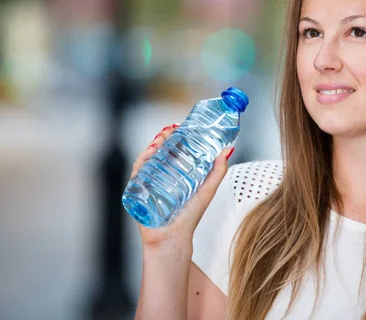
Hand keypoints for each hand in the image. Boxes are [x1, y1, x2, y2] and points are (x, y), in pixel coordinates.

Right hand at [130, 123, 234, 251]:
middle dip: (163, 138)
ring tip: (161, 138)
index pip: (172, 151)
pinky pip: (137, 172)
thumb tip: (227, 149)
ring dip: (152, 146)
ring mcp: (148, 183)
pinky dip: (142, 160)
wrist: (174, 238)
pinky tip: (150, 152)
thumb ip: (218, 172)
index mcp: (175, 175)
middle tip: (170, 129)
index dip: (174, 138)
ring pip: (147, 159)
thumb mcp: (207, 190)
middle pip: (159, 152)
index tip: (179, 127)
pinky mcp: (138, 191)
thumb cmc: (190, 218)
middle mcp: (160, 177)